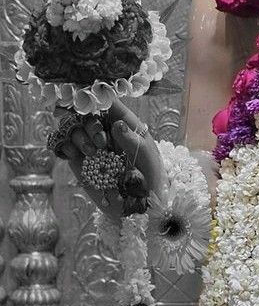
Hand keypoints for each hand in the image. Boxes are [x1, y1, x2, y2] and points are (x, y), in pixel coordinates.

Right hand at [57, 101, 167, 223]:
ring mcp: (90, 145)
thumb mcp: (148, 159)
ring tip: (93, 152)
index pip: (108, 102)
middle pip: (84, 112)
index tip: (95, 106)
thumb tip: (116, 125)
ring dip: (78, 135)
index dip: (97, 98)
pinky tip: (76, 156)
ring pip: (70, 126)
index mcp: (124, 124)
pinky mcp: (79, 161)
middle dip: (89, 123)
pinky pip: (62, 145)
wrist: (138, 207)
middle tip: (100, 142)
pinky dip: (64, 146)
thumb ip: (133, 141)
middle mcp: (104, 130)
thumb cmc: (149, 178)